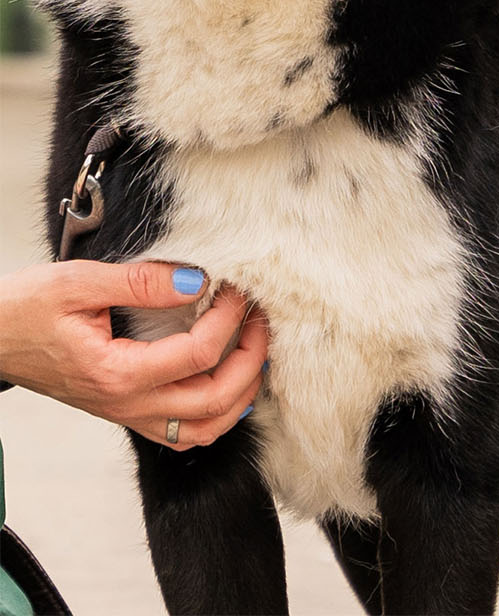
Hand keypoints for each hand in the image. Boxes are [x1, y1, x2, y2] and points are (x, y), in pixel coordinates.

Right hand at [0, 260, 268, 449]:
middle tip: (262, 318)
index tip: (238, 288)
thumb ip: (143, 282)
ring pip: (203, 429)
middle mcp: (125, 404)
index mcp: (116, 374)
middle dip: (252, 359)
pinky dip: (217, 410)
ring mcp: (126, 413)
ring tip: (255, 349)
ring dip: (242, 393)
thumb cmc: (23, 310)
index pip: (198, 356)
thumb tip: (198, 280)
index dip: (230, 319)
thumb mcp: (78, 282)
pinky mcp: (124, 411)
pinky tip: (228, 374)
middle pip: (214, 402)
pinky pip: (182, 430)